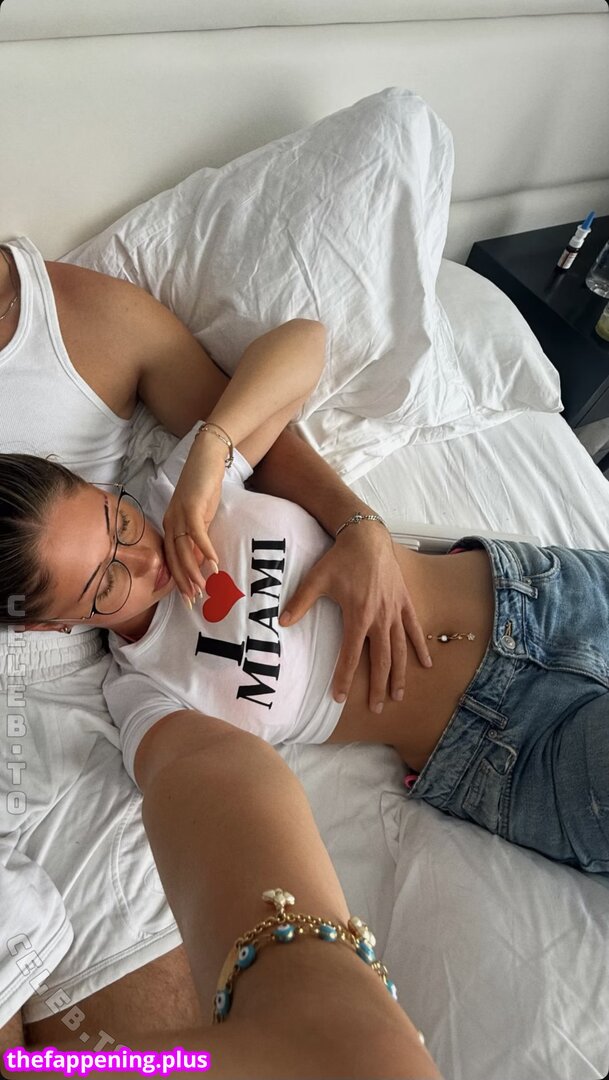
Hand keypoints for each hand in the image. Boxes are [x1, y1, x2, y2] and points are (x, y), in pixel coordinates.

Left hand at [162, 437, 224, 603]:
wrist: (206, 459)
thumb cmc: (204, 488)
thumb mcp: (202, 517)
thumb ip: (199, 538)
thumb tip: (203, 560)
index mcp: (171, 526)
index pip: (172, 558)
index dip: (179, 579)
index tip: (188, 597)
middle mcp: (171, 522)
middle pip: (174, 557)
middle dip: (184, 581)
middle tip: (193, 600)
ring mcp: (179, 514)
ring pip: (183, 548)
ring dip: (194, 569)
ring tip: (204, 586)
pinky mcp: (192, 506)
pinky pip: (197, 533)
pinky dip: (206, 549)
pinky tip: (214, 562)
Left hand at [279, 523, 431, 711]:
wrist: (367, 537)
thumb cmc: (340, 558)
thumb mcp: (316, 579)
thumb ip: (300, 603)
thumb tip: (282, 622)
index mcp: (358, 615)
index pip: (350, 655)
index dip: (345, 678)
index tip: (339, 697)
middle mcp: (379, 618)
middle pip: (381, 660)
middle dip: (378, 686)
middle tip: (376, 708)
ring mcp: (395, 611)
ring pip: (399, 650)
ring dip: (399, 675)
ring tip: (398, 696)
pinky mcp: (405, 602)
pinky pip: (414, 629)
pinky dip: (420, 647)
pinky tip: (426, 664)